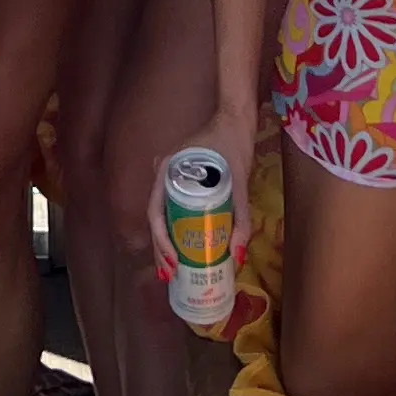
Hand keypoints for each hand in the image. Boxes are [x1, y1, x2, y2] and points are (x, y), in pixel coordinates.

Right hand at [153, 97, 265, 289]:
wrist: (237, 119)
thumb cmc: (234, 147)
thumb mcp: (239, 185)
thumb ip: (240, 220)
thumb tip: (236, 259)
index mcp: (167, 171)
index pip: (155, 213)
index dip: (161, 242)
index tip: (172, 264)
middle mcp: (162, 174)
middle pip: (157, 218)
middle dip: (161, 250)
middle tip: (171, 276)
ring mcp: (169, 176)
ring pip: (162, 215)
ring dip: (166, 242)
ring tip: (174, 269)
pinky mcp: (179, 179)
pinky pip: (171, 207)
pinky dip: (174, 228)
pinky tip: (181, 247)